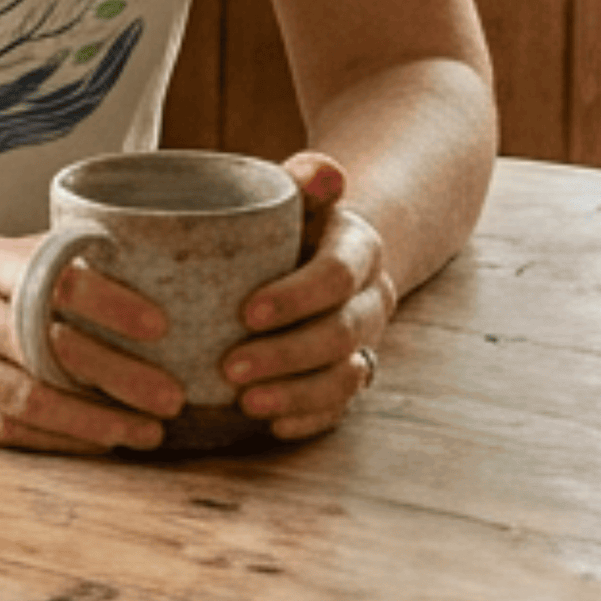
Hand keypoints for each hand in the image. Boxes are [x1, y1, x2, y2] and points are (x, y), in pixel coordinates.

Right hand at [0, 234, 183, 453]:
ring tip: (147, 430)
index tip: (161, 324)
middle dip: (119, 373)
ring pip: (28, 396)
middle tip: (173, 393)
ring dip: (95, 419)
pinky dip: (56, 438)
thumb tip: (129, 273)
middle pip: (48, 345)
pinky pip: (3, 428)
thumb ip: (36, 264)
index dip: (111, 302)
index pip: (53, 277)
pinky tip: (99, 442)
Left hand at [221, 153, 395, 440]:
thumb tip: (325, 175)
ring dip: (295, 394)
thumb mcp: (301, 192)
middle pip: (341, 334)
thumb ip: (308, 179)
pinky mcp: (351, 374)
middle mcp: (370, 299)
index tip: (245, 311)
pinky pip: (340, 407)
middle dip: (286, 355)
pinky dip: (308, 419)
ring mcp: (365, 341)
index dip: (295, 298)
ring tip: (245, 403)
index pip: (337, 276)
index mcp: (360, 249)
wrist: (328, 249)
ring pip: (345, 377)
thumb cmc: (296, 219)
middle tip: (229, 368)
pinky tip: (270, 425)